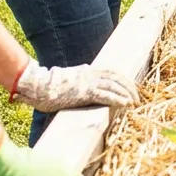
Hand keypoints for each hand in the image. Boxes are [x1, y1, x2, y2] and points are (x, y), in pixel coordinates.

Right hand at [13, 59, 139, 112]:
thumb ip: (79, 75)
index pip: (112, 73)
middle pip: (117, 78)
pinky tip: (126, 105)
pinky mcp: (84, 92)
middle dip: (129, 87)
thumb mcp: (68, 77)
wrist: (38, 86)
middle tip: (137, 98)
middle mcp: (90, 74)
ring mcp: (88, 82)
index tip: (131, 88)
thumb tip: (83, 74)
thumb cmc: (49, 85)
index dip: (124, 80)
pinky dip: (118, 99)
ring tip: (135, 103)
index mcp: (87, 70)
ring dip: (127, 94)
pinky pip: (106, 95)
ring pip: (114, 86)